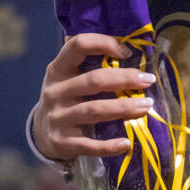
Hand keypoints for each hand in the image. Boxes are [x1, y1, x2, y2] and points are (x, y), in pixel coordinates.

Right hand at [30, 31, 155, 163]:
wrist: (41, 134)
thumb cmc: (66, 100)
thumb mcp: (68, 79)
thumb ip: (90, 68)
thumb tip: (133, 59)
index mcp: (58, 70)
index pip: (78, 46)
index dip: (104, 43)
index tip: (127, 52)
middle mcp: (55, 92)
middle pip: (94, 80)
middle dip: (125, 79)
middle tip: (148, 80)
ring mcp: (57, 117)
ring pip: (94, 110)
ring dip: (124, 108)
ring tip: (146, 106)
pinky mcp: (62, 142)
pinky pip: (89, 145)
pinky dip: (109, 146)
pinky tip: (126, 144)